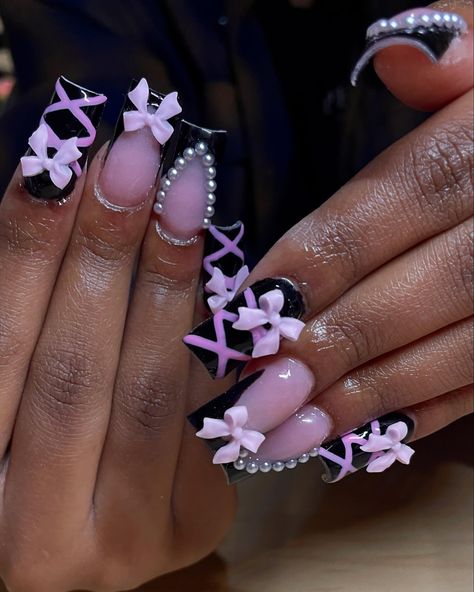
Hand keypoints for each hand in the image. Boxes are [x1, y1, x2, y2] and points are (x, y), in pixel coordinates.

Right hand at [0, 81, 234, 590]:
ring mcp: (117, 541)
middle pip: (69, 370)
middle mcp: (26, 534)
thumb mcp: (19, 381)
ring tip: (184, 196)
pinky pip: (205, 414)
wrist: (78, 537)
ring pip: (144, 394)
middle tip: (137, 155)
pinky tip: (219, 271)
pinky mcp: (189, 528)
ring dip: (167, 282)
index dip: (29, 244)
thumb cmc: (33, 445)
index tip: (65, 154)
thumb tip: (62, 198)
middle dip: (103, 250)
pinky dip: (209, 338)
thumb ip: (31, 315)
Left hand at [186, 1, 472, 482]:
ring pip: (454, 353)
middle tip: (254, 393)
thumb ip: (456, 46)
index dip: (322, 259)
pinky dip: (416, 414)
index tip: (251, 307)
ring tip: (287, 434)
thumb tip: (401, 51)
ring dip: (365, 398)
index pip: (397, 205)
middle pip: (421, 292)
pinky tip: (353, 438)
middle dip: (335, 344)